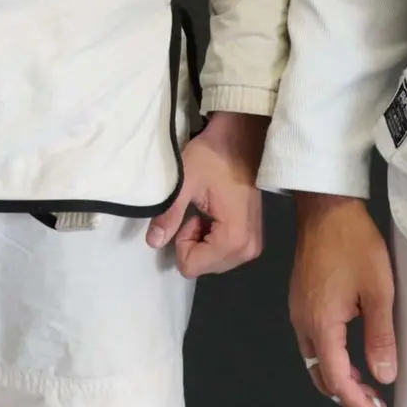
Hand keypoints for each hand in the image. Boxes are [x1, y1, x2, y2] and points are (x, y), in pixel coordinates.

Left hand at [147, 110, 265, 277]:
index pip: (191, 266)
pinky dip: (212, 239)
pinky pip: (224, 253)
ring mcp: (254, 245)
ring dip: (202, 241)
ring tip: (205, 211)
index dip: (182, 241)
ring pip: (213, 262)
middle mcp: (248, 249)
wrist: (240, 139)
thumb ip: (168, 215)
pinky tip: (214, 214)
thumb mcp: (184, 182)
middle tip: (198, 212)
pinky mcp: (253, 238)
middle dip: (193, 243)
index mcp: (234, 239)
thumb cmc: (213, 157)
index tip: (191, 214)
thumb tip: (153, 243)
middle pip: (204, 267)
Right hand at [288, 193, 394, 406]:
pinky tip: (350, 354)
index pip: (336, 379)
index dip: (357, 403)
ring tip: (367, 385)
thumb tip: (384, 378)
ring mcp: (298, 309)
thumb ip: (380, 336)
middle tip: (376, 406)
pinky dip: (331, 357)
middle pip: (320, 374)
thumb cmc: (355, 245)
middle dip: (347, 395)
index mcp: (321, 324)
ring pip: (314, 358)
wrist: (325, 207)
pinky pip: (312, 341)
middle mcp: (302, 322)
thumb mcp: (378, 291)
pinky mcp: (300, 298)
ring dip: (339, 377)